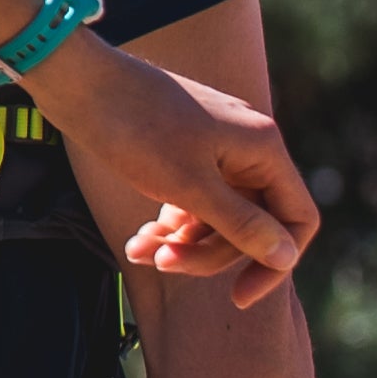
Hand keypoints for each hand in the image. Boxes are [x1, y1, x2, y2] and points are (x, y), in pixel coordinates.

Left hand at [22, 38, 314, 299]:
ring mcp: (216, 148)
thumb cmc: (135, 129)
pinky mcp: (185, 152)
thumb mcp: (189, 187)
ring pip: (217, 217)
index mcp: (262, 148)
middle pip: (252, 224)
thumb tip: (287, 257)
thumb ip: (241, 225)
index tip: (239, 296)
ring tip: (140, 251)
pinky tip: (136, 241)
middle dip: (208, 253)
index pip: (297, 218)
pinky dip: (168, 225)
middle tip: (164, 264)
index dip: (274, 262)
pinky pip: (192, 202)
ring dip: (183, 243)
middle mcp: (247, 147)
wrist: (79, 81)